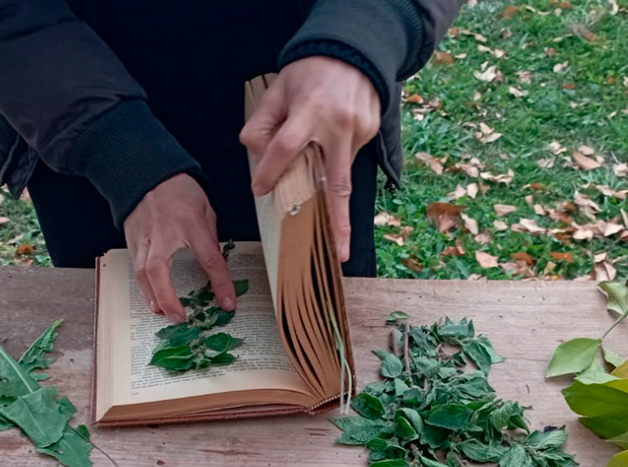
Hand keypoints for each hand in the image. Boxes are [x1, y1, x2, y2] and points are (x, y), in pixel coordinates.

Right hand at [123, 173, 234, 322]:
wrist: (146, 171)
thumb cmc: (179, 189)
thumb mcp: (205, 208)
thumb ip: (209, 237)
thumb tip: (215, 266)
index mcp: (190, 221)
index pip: (209, 258)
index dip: (220, 283)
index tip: (228, 304)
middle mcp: (163, 231)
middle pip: (158, 269)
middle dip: (167, 297)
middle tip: (179, 317)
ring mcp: (143, 236)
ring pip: (141, 272)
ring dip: (152, 296)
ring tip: (163, 312)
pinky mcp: (131, 239)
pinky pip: (135, 267)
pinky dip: (144, 286)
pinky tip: (152, 298)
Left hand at [240, 56, 379, 261]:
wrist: (353, 51)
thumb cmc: (309, 72)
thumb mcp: (277, 90)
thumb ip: (262, 124)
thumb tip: (258, 157)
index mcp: (310, 111)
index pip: (285, 149)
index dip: (270, 172)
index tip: (259, 189)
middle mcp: (338, 126)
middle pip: (336, 184)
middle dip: (338, 222)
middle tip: (340, 254)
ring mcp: (358, 133)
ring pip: (337, 172)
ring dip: (325, 179)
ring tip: (319, 170)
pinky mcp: (369, 135)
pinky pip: (347, 158)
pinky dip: (334, 157)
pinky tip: (330, 140)